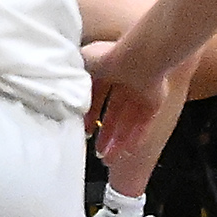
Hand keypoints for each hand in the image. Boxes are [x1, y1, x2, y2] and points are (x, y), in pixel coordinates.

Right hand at [82, 39, 173, 163]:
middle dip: (106, 133)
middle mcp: (124, 83)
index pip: (98, 97)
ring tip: (108, 159)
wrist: (136, 59)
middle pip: (114, 114)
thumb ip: (73, 78)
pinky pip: (144, 124)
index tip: (85, 130)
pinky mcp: (154, 102)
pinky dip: (136, 137)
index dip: (90, 115)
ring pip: (128, 122)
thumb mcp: (80, 65)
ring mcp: (141, 93)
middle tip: (97, 150)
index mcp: (107, 71)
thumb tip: (63, 89)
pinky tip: (127, 151)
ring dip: (118, 140)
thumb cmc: (107, 58)